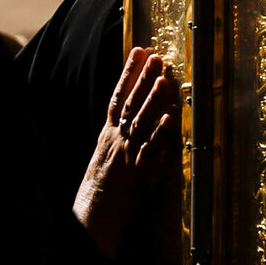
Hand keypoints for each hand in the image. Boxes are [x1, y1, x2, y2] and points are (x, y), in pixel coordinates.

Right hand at [74, 47, 178, 257]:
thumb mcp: (105, 154)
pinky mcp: (139, 171)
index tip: (138, 51)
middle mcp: (117, 139)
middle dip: (144, 78)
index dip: (128, 72)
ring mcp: (128, 153)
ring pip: (141, 121)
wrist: (94, 213)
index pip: (118, 96)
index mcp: (108, 133)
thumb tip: (130, 116)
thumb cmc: (101, 186)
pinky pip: (152, 150)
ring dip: (153, 99)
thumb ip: (118, 134)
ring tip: (163, 78)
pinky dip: (161, 134)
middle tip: (156, 56)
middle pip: (131, 103)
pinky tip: (171, 118)